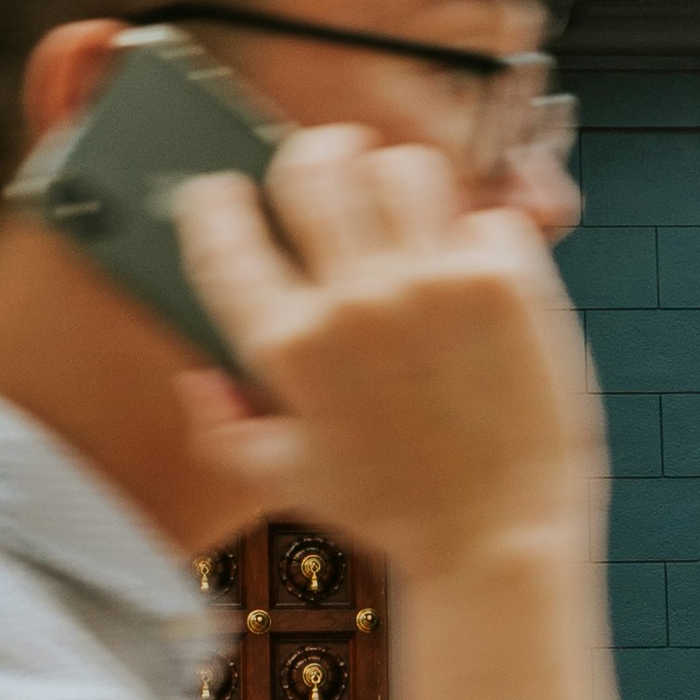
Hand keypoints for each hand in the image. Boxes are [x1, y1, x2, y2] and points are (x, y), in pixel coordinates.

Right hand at [174, 126, 600, 587]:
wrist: (498, 540)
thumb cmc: (391, 510)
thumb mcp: (280, 478)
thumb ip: (219, 426)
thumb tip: (194, 374)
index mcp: (287, 346)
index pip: (221, 227)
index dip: (214, 198)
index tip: (222, 193)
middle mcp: (355, 302)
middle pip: (313, 163)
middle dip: (311, 159)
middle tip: (324, 173)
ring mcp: (434, 284)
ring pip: (401, 166)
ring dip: (397, 184)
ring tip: (405, 215)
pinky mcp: (505, 282)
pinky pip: (485, 213)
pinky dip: (479, 237)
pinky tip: (473, 274)